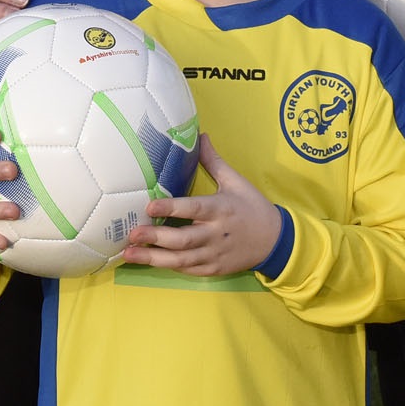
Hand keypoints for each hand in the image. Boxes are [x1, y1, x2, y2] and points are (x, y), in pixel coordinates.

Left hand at [121, 135, 281, 276]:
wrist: (275, 240)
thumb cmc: (252, 207)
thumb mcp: (236, 181)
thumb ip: (214, 161)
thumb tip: (200, 135)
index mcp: (221, 209)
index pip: (193, 208)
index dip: (171, 209)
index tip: (149, 206)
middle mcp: (215, 234)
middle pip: (182, 239)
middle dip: (155, 238)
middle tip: (132, 233)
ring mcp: (214, 254)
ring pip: (181, 260)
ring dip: (153, 258)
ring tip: (129, 254)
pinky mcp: (213, 269)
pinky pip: (187, 269)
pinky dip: (167, 267)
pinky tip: (148, 262)